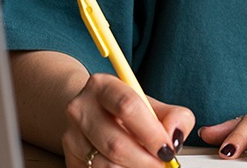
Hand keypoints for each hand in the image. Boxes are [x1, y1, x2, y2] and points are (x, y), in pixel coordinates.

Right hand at [61, 72, 194, 167]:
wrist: (90, 114)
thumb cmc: (124, 110)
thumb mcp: (151, 105)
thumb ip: (173, 116)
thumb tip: (175, 136)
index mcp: (102, 86)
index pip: (127, 107)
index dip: (151, 133)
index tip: (168, 149)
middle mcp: (81, 108)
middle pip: (116, 143)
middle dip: (145, 160)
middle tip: (162, 164)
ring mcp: (71, 136)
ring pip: (106, 165)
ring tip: (146, 164)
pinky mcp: (70, 159)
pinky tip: (129, 166)